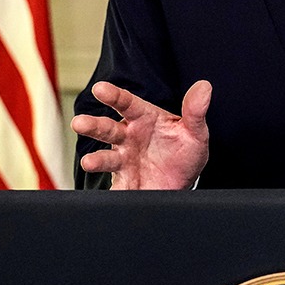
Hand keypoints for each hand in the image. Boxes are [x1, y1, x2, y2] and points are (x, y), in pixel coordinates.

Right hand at [72, 80, 210, 189]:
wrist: (183, 181)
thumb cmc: (184, 150)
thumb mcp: (194, 131)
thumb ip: (196, 111)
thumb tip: (205, 87)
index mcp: (144, 118)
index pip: (127, 103)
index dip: (113, 95)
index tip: (100, 89)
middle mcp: (128, 137)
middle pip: (107, 129)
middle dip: (92, 126)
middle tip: (79, 123)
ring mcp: (124, 160)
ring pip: (106, 157)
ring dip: (96, 159)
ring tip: (89, 162)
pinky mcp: (126, 182)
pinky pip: (116, 188)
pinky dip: (111, 193)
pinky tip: (104, 197)